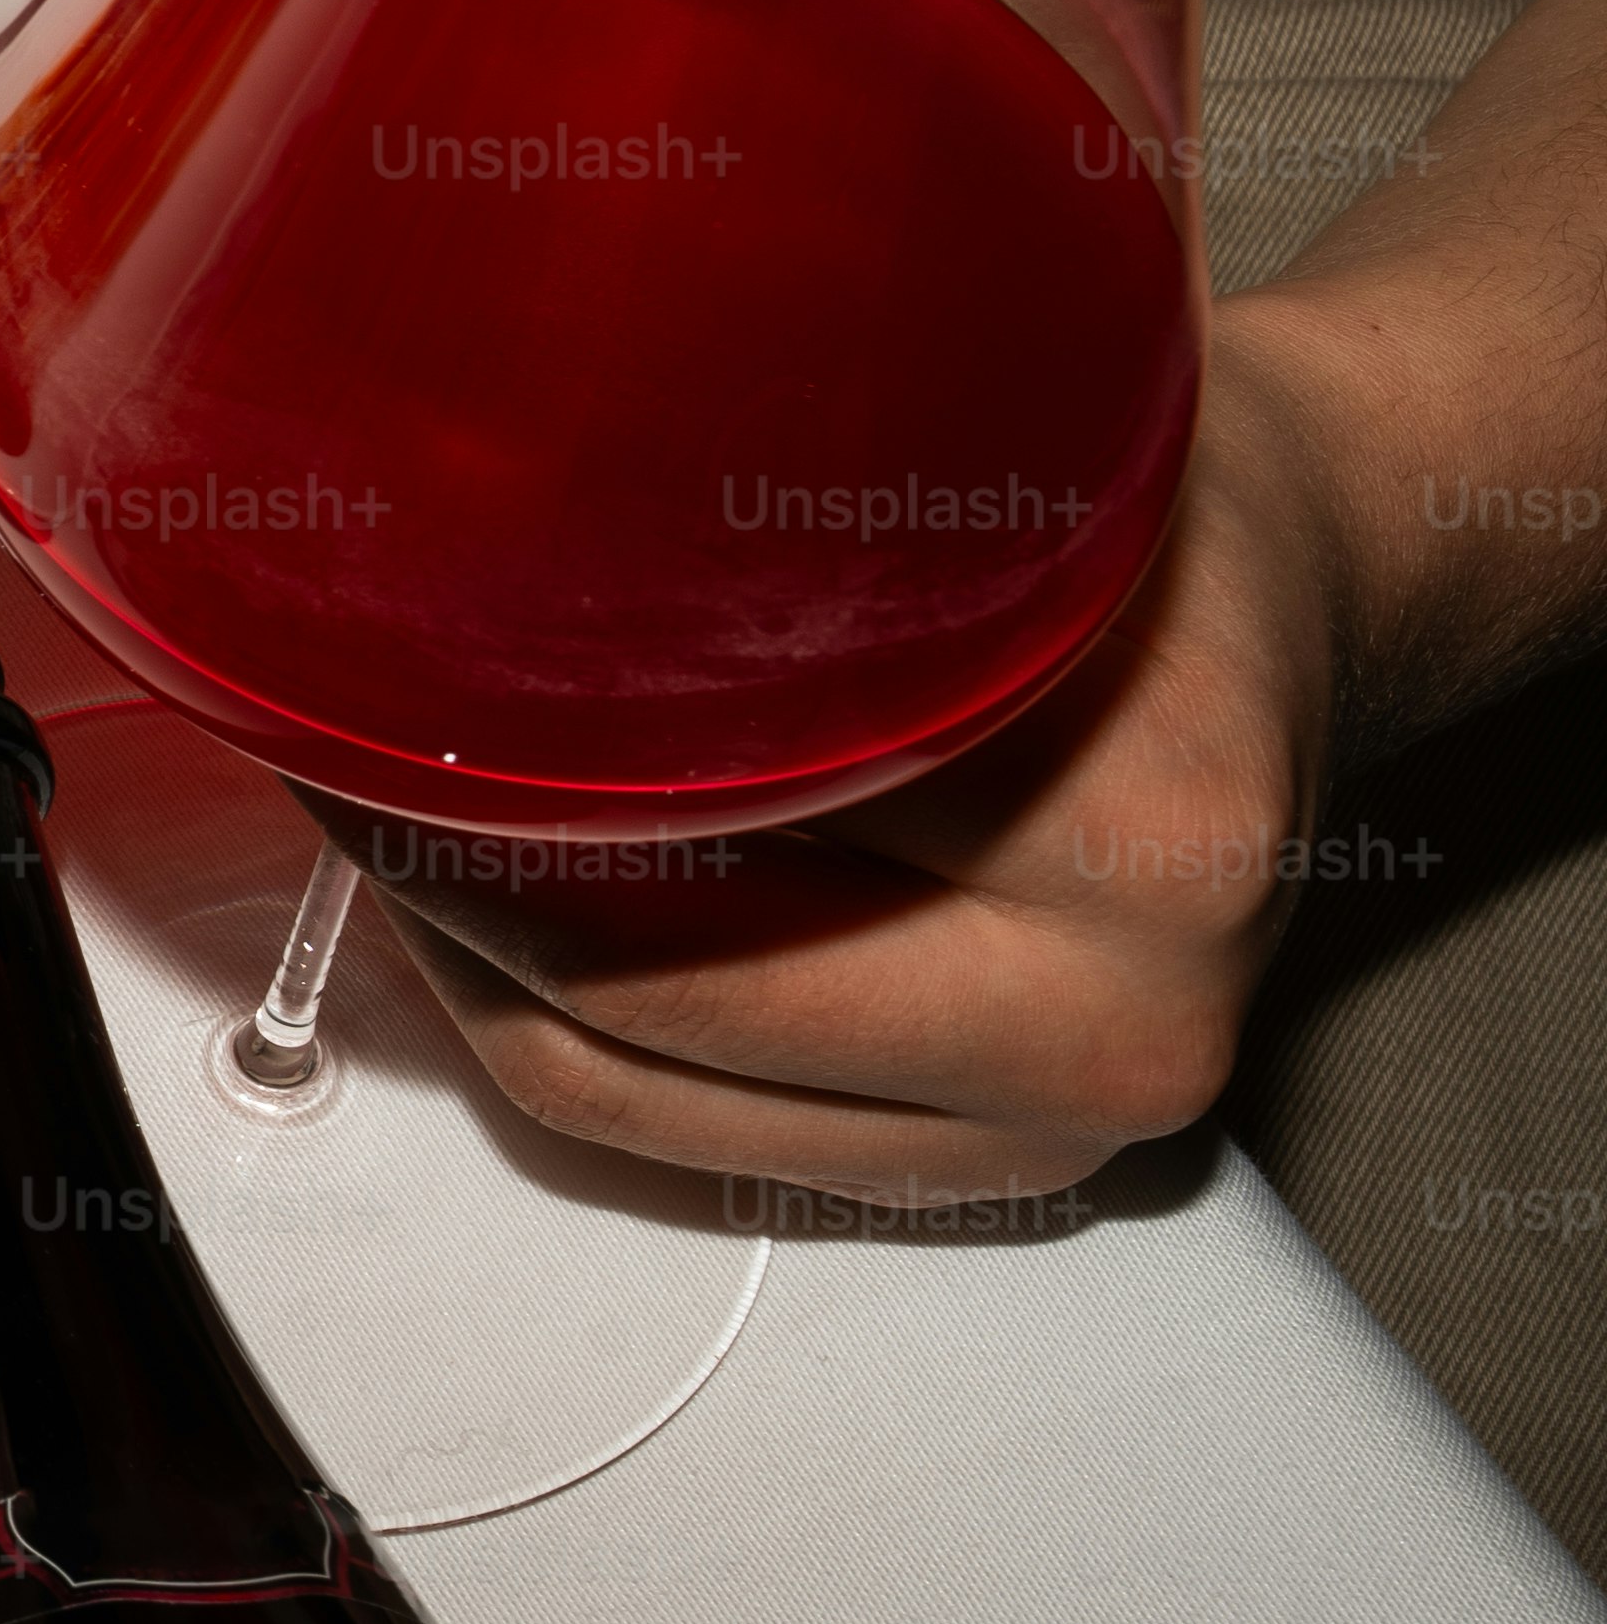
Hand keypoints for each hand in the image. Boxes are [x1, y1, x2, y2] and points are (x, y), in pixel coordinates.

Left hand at [341, 307, 1359, 1206]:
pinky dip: (554, 1013)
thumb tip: (430, 551)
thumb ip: (742, 542)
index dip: (483, 748)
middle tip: (332, 737)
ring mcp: (1056, 1133)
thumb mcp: (964, 451)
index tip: (349, 660)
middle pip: (641, 1002)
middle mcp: (1119, 1029)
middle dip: (443, 866)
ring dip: (468, 955)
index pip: (700, 836)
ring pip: (629, 1094)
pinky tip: (489, 890)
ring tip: (386, 808)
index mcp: (1141, 841)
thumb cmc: (1117, 499)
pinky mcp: (990, 1172)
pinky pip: (678, 1129)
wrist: (1291, 589)